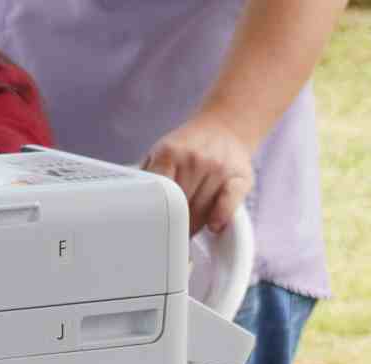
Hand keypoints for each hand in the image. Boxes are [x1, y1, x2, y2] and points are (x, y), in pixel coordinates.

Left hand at [141, 114, 254, 234]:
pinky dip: (219, 219)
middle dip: (176, 224)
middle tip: (174, 229)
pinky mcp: (240, 178)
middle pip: (180, 209)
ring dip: (195, 225)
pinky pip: (228, 207)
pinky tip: (213, 225)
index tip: (156, 230)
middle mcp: (195, 159)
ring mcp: (219, 168)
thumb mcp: (161, 152)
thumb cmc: (189, 147)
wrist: (225, 127)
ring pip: (202, 213)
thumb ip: (147, 176)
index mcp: (170, 152)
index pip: (159, 196)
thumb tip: (130, 202)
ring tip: (191, 223)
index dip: (157, 217)